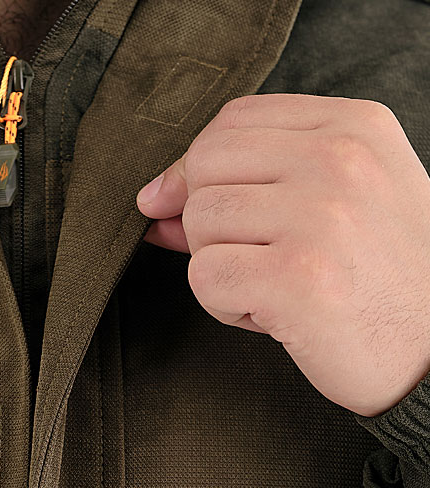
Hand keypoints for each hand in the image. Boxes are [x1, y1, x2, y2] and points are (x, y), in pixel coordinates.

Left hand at [135, 94, 429, 416]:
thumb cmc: (384, 281)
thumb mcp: (341, 203)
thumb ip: (253, 185)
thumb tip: (154, 198)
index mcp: (355, 127)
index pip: (234, 120)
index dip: (200, 169)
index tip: (204, 209)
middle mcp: (338, 160)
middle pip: (204, 165)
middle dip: (208, 221)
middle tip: (255, 258)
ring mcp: (318, 217)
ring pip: (199, 222)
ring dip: (220, 267)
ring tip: (272, 289)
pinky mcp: (295, 278)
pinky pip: (206, 278)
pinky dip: (225, 307)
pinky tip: (272, 316)